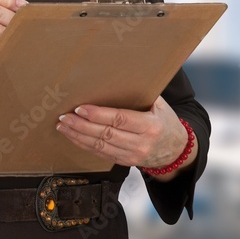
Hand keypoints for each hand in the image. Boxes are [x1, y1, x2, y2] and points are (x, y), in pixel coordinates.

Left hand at [56, 96, 195, 175]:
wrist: (175, 151)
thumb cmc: (165, 123)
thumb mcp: (161, 106)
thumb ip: (142, 94)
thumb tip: (120, 75)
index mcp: (150, 126)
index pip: (120, 120)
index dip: (98, 115)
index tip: (81, 108)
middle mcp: (141, 143)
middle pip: (106, 134)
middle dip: (82, 125)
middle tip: (65, 116)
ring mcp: (132, 156)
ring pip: (100, 146)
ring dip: (79, 136)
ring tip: (63, 125)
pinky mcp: (125, 163)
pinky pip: (101, 154)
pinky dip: (84, 145)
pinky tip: (73, 136)